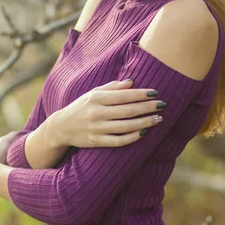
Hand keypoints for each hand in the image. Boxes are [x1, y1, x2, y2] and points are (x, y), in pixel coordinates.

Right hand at [52, 79, 166, 148]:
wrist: (61, 127)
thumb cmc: (81, 107)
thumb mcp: (93, 93)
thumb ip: (112, 87)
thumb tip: (132, 82)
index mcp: (96, 98)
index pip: (123, 96)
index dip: (141, 94)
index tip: (155, 93)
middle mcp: (96, 113)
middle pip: (127, 111)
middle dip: (147, 108)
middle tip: (162, 105)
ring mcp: (97, 129)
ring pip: (126, 127)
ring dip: (144, 123)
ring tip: (158, 119)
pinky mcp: (97, 142)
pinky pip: (119, 141)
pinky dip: (133, 137)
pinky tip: (144, 133)